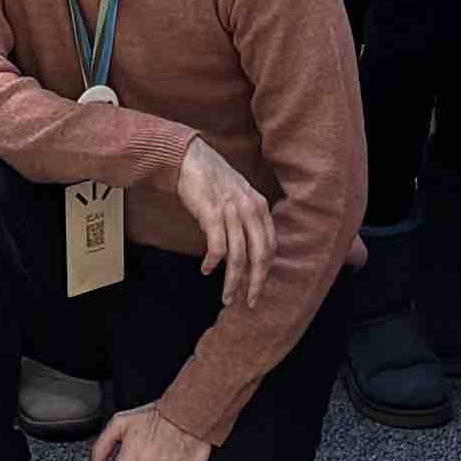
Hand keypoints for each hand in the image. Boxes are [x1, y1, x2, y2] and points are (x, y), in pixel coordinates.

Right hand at [173, 138, 278, 311]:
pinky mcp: (212, 212)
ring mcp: (232, 211)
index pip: (270, 246)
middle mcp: (251, 209)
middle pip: (260, 255)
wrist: (189, 158)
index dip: (265, 271)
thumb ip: (247, 220)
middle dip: (255, 283)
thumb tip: (246, 250)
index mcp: (260, 207)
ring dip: (233, 281)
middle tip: (249, 302)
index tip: (257, 289)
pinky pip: (217, 246)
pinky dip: (213, 262)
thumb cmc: (212, 179)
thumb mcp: (239, 197)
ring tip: (226, 297)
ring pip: (238, 256)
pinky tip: (207, 270)